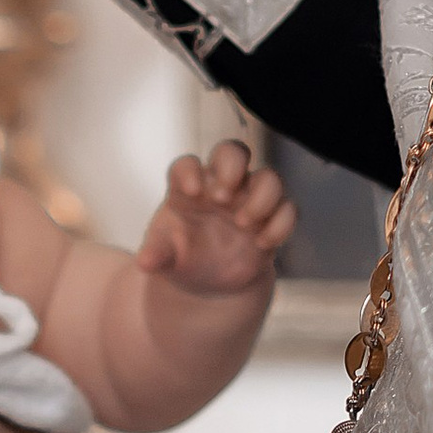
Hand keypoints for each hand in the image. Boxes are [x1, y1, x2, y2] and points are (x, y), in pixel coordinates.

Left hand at [136, 141, 298, 295]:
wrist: (207, 281)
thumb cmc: (181, 256)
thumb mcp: (163, 258)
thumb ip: (156, 255)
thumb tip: (144, 262)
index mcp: (188, 186)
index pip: (187, 164)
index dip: (190, 171)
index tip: (192, 192)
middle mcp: (221, 185)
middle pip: (233, 151)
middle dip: (232, 165)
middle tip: (223, 197)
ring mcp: (249, 199)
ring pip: (269, 176)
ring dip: (262, 196)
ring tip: (244, 224)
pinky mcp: (271, 219)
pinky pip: (288, 209)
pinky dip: (280, 223)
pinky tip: (262, 244)